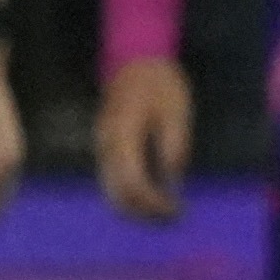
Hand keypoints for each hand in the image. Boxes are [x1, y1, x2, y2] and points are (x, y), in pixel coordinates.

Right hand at [97, 54, 193, 222]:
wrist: (135, 62)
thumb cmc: (160, 85)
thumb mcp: (177, 112)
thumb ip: (174, 146)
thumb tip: (173, 181)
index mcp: (124, 136)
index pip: (133, 185)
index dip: (154, 204)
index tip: (176, 209)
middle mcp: (106, 146)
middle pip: (118, 195)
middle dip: (145, 213)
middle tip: (172, 216)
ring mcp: (102, 148)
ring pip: (111, 192)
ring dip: (137, 208)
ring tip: (164, 210)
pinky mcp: (105, 149)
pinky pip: (112, 181)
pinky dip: (130, 195)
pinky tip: (153, 196)